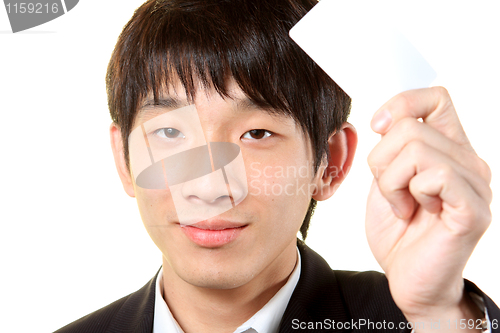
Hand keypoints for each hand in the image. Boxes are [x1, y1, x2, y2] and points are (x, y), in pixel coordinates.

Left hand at [366, 87, 491, 328]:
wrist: (407, 278)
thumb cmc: (398, 230)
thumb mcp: (386, 178)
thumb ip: (392, 147)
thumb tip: (388, 117)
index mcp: (448, 149)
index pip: (436, 97)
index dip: (401, 104)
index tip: (378, 128)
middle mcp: (468, 160)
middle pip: (411, 125)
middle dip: (381, 160)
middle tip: (390, 190)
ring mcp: (474, 184)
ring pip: (416, 147)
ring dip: (391, 181)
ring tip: (401, 204)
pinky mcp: (472, 209)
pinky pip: (435, 175)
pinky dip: (408, 193)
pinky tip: (413, 212)